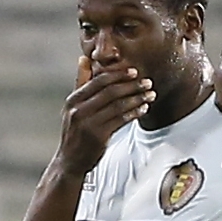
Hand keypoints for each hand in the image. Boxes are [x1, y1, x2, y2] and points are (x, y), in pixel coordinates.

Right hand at [55, 56, 154, 177]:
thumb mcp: (73, 107)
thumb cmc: (76, 133)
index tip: (134, 71)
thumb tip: (84, 59)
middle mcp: (79, 110)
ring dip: (137, 98)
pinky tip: (144, 109)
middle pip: (110, 91)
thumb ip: (80, 84)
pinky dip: (134, 113)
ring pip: (118, 105)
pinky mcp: (99, 136)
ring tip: (150, 94)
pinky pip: (121, 120)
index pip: (99, 81)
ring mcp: (89, 123)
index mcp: (73, 100)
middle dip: (132, 85)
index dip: (118, 74)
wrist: (70, 161)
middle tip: (147, 82)